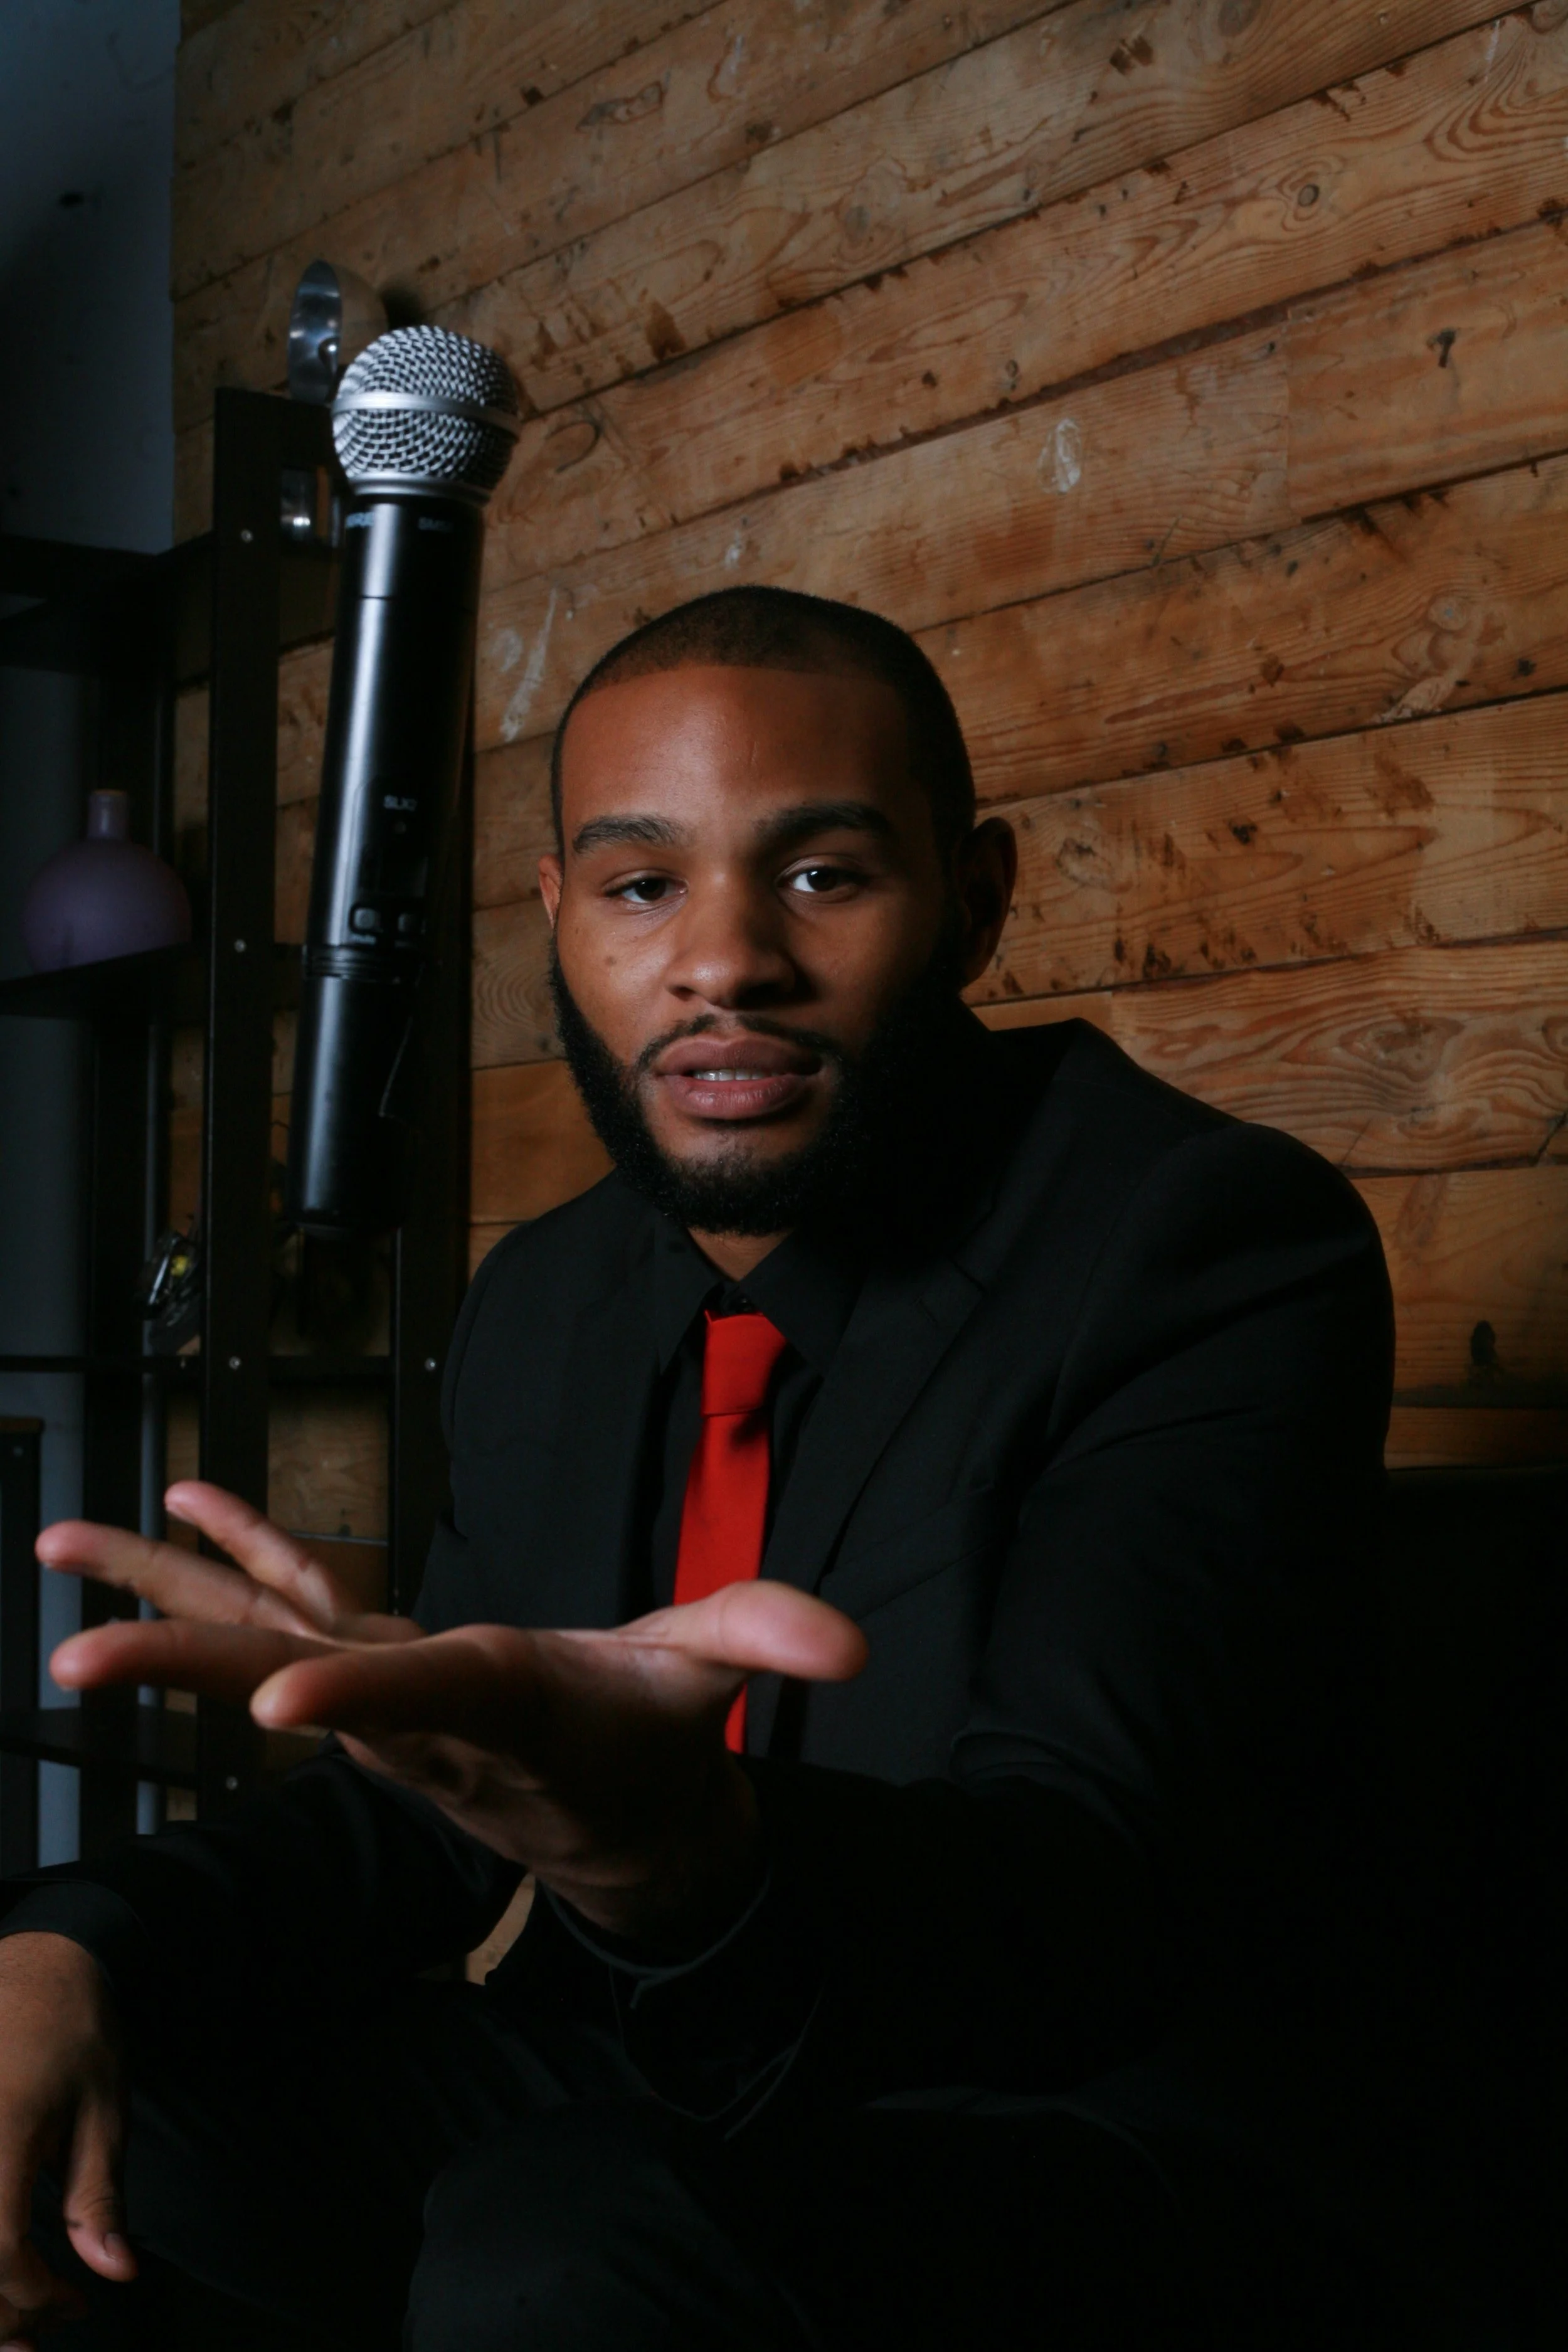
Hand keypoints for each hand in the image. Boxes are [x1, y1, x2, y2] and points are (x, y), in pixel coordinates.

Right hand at [0, 1933, 132, 2347]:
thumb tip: (113, 2273)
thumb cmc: (76, 2029)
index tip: (74, 2306)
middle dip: (0, 2309)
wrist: (38, 1962)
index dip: (33, 2293)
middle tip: (45, 2325)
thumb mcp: (103, 2111)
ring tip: (19, 2305)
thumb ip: (98, 2196)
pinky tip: (2, 2257)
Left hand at [38, 1484, 866, 1947]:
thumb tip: (845, 1650)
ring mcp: (377, 1695)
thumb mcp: (713, 1686)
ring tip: (57, 1551)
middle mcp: (411, 1711)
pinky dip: (233, 1552)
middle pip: (284, 1682)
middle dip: (177, 1666)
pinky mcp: (374, 1669)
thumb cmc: (652, 1745)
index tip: (271, 1708)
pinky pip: (288, 1604)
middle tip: (70, 1661)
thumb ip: (765, 1644)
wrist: (609, 1828)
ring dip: (155, 1594)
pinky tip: (181, 1503)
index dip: (353, 1701)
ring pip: (254, 1637)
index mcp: (496, 1705)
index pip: (420, 1701)